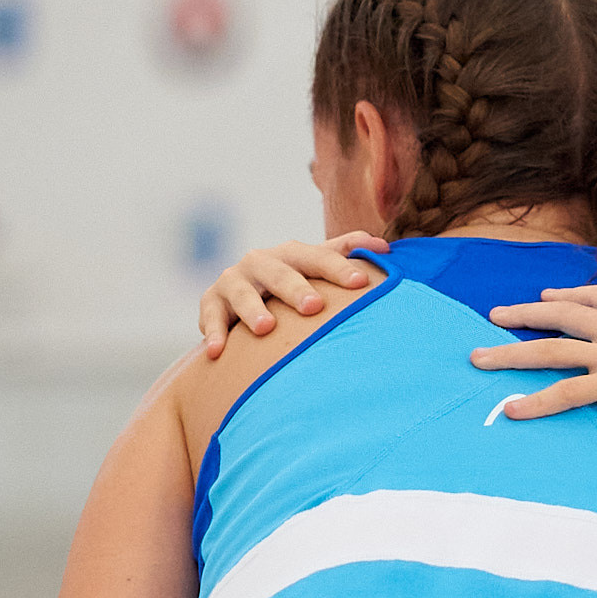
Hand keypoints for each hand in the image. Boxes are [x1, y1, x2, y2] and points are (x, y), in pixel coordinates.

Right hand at [198, 233, 387, 357]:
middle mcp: (261, 262)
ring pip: (242, 293)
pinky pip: (211, 316)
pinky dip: (214, 332)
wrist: (245, 294)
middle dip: (296, 289)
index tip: (362, 282)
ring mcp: (234, 280)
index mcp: (292, 254)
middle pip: (280, 273)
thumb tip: (385, 247)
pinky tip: (217, 351)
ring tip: (266, 328)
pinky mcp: (212, 301)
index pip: (319, 257)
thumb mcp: (317, 264)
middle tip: (314, 307)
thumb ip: (348, 251)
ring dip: (252, 309)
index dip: (339, 268)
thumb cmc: (295, 281)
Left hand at [473, 285, 596, 438]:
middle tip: (494, 316)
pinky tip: (512, 410)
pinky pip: (567, 393)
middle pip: (562, 315)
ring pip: (552, 350)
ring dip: (511, 353)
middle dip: (524, 313)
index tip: (546, 295)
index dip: (568, 294)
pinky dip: (537, 401)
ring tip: (478, 358)